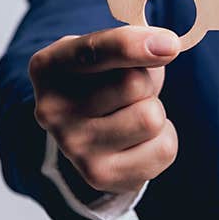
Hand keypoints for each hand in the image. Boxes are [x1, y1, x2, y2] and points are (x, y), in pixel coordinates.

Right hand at [28, 26, 180, 193]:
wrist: (85, 134)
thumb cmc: (101, 81)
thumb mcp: (106, 50)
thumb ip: (130, 42)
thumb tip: (166, 47)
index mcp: (49, 67)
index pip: (95, 51)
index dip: (133, 46)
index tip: (169, 45)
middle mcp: (52, 109)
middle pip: (134, 83)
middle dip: (146, 82)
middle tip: (128, 91)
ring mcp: (73, 147)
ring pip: (151, 118)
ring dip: (154, 111)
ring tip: (131, 114)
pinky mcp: (100, 177)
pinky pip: (163, 149)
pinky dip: (162, 139)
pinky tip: (137, 139)